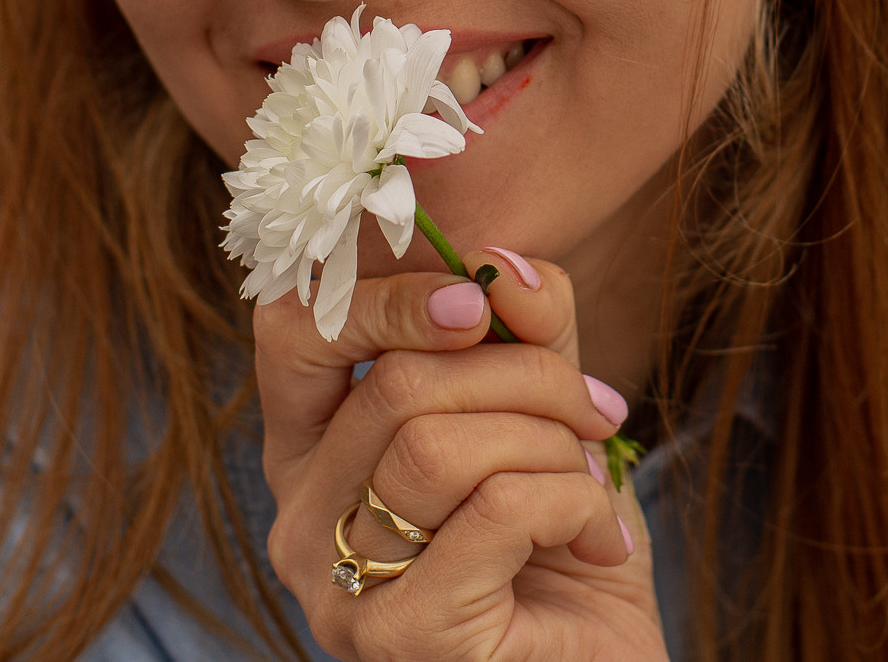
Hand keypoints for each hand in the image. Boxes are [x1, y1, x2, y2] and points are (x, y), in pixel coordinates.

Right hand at [255, 251, 663, 660]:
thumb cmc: (564, 550)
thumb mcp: (547, 416)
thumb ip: (524, 333)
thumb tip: (504, 264)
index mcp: (315, 451)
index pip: (290, 331)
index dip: (386, 295)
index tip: (478, 302)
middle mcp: (302, 520)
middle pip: (391, 382)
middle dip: (525, 374)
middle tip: (594, 411)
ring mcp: (340, 589)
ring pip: (435, 444)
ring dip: (550, 442)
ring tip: (591, 482)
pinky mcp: (401, 637)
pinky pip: (495, 510)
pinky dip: (573, 503)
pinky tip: (596, 543)